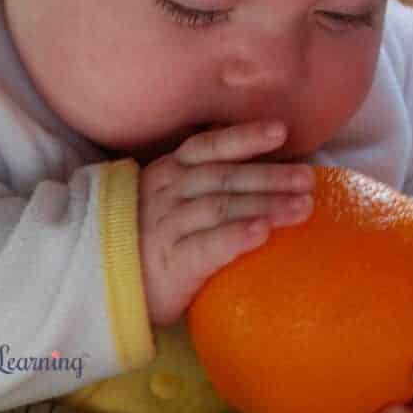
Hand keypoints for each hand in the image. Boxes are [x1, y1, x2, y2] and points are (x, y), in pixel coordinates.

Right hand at [138, 120, 315, 326]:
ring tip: (302, 208)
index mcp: (169, 171)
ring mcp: (166, 227)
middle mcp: (167, 193)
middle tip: (308, 178)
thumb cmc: (147, 234)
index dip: (244, 137)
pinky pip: (205, 247)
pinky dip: (234, 237)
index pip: (209, 146)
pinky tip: (262, 234)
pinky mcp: (170, 265)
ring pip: (220, 208)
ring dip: (264, 204)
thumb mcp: (165, 193)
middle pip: (224, 177)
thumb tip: (249, 149)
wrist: (104, 282)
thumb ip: (199, 172)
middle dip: (269, 175)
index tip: (281, 131)